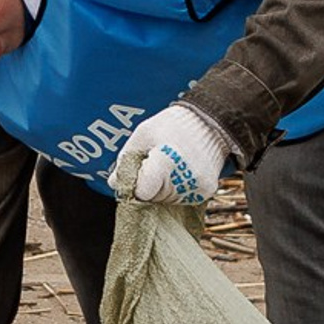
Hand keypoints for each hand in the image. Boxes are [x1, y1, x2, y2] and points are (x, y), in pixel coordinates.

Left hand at [114, 102, 229, 204]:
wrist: (209, 122)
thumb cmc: (172, 125)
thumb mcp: (143, 134)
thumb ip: (126, 159)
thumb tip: (114, 183)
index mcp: (166, 162)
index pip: (142, 192)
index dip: (135, 185)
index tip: (136, 173)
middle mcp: (185, 179)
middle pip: (153, 198)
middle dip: (148, 185)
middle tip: (154, 164)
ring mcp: (198, 187)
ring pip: (166, 201)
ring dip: (161, 189)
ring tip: (168, 165)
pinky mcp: (207, 191)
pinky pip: (182, 200)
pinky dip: (175, 190)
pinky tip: (178, 171)